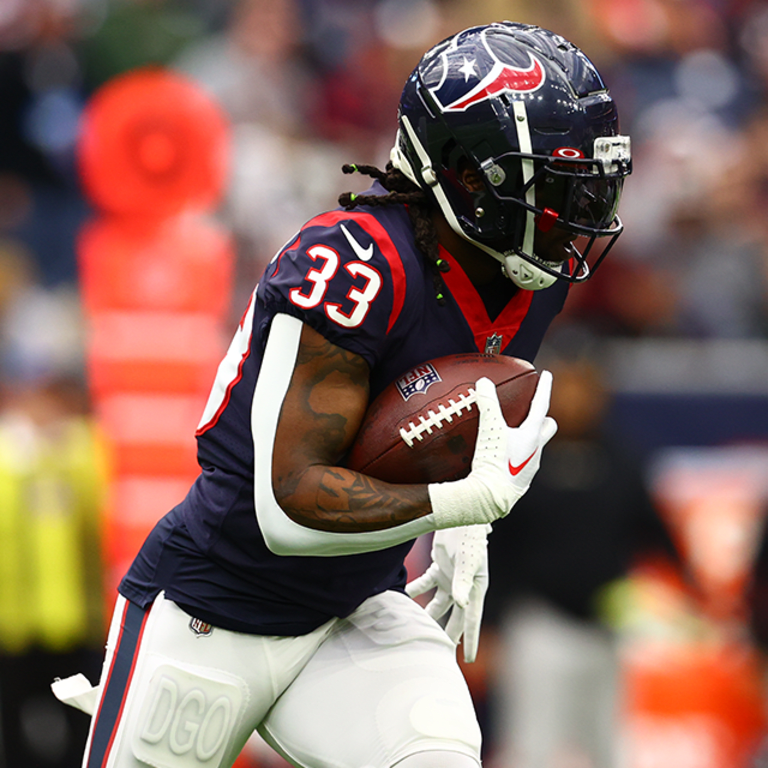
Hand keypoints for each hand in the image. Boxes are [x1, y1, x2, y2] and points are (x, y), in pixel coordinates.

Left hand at [406, 525, 489, 662]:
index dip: (470, 639)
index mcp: (474, 589)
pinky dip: (416, 589)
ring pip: (439, 603)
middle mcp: (463, 587)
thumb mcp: (467, 562)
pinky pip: (426, 583)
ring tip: (417, 629)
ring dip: (429, 614)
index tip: (469, 659)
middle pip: (456, 617)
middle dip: (448, 634)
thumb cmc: (469, 539)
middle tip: (440, 653)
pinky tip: (404, 596)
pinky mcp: (439, 567)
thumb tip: (461, 605)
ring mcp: (450, 578)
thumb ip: (462, 583)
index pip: (472, 620)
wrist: (460, 517)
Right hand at [429, 371, 556, 528]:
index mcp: (533, 435)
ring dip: (528, 437)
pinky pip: (523, 460)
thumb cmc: (494, 463)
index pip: (542, 405)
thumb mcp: (489, 429)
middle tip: (532, 410)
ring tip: (512, 432)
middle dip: (544, 417)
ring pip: (536, 445)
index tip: (547, 374)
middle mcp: (536, 450)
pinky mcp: (520, 481)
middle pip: (548, 428)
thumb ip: (487, 403)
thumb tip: (484, 381)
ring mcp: (530, 467)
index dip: (544, 387)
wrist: (490, 499)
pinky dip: (516, 453)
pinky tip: (501, 454)